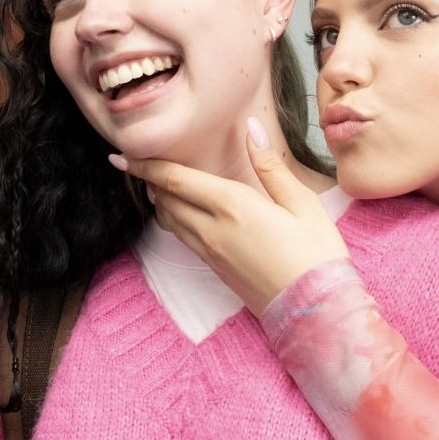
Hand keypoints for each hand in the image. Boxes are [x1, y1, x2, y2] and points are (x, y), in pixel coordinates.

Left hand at [113, 118, 348, 314]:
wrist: (314, 311)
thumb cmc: (317, 254)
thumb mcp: (301, 203)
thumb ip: (270, 166)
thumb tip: (251, 128)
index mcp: (232, 206)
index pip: (175, 180)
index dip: (146, 165)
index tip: (121, 155)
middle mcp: (212, 229)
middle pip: (165, 199)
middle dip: (148, 179)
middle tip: (135, 163)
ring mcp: (210, 252)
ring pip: (169, 220)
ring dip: (159, 199)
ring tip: (155, 183)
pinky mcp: (215, 269)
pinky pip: (182, 237)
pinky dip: (172, 219)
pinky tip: (179, 212)